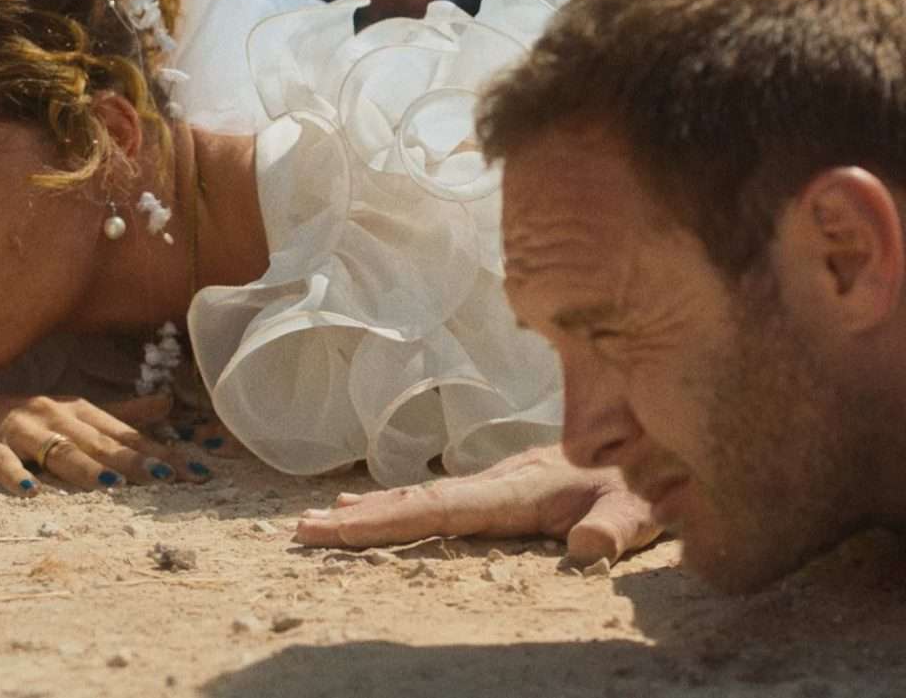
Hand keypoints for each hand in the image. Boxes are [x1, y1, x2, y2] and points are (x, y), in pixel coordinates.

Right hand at [0, 392, 213, 494]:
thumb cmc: (12, 418)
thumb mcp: (69, 413)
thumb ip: (119, 413)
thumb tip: (169, 405)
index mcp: (78, 411)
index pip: (127, 435)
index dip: (163, 451)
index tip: (200, 469)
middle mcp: (53, 415)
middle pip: (100, 442)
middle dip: (136, 460)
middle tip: (170, 479)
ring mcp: (18, 429)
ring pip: (56, 450)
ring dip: (83, 467)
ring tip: (110, 485)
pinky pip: (1, 462)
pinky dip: (15, 476)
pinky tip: (29, 492)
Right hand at [293, 445, 662, 565]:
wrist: (671, 426)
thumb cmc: (662, 476)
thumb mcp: (649, 507)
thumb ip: (618, 526)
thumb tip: (584, 549)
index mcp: (525, 488)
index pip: (442, 507)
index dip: (385, 519)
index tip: (333, 526)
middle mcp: (505, 479)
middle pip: (420, 499)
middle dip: (361, 516)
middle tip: (304, 530)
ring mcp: (506, 477)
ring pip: (428, 494)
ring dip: (376, 508)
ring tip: (328, 516)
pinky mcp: (514, 481)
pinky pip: (447, 494)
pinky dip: (406, 502)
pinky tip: (388, 504)